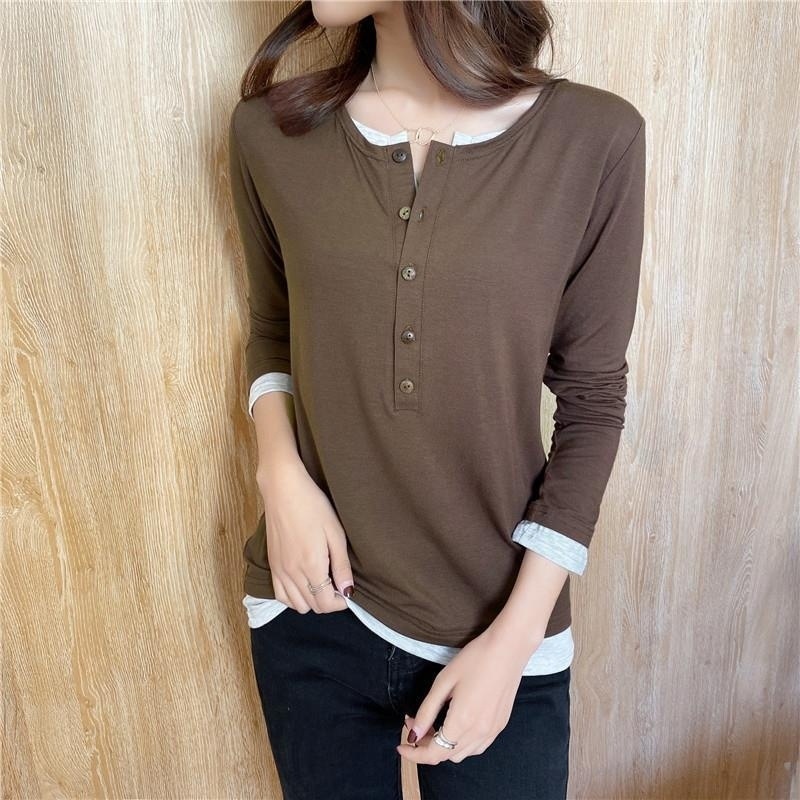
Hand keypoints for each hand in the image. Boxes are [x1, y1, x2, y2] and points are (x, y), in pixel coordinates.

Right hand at [257, 461, 353, 613]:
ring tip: (322, 583)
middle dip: (329, 601)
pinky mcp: (272, 565)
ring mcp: (279, 570)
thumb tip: (348, 590)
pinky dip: (293, 597)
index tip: (348, 591)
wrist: (283, 490)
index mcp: (311, 566)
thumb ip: (341, 565)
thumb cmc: (313, 506)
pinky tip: (304, 583)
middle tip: (338, 585)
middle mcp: (292, 573)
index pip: (326, 603)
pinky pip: (280, 595)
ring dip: (312, 600)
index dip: (341, 602)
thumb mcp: (335, 533)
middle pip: (313, 606)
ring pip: (296, 605)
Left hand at [398, 626, 542, 763]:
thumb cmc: (474, 659)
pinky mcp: (500, 725)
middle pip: (447, 755)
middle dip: (426, 745)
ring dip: (445, 746)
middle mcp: (479, 733)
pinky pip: (477, 746)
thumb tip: (413, 734)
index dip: (414, 754)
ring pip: (462, 753)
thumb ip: (427, 711)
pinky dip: (462, 743)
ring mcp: (492, 731)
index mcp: (462, 722)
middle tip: (416, 722)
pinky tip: (456, 724)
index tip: (401, 746)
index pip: (434, 754)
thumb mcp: (444, 681)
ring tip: (434, 723)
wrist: (508, 648)